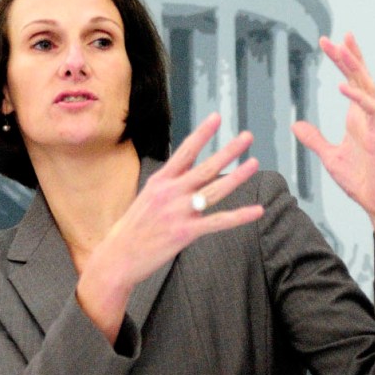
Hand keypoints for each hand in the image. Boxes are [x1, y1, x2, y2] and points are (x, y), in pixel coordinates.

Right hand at [77, 114, 262, 340]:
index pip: (185, 151)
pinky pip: (219, 222)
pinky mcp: (186, 232)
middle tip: (247, 136)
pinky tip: (257, 210)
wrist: (117, 257)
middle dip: (229, 150)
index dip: (202, 133)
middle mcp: (171, 192)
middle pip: (206, 167)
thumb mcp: (149, 195)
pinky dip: (240, 216)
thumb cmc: (134, 226)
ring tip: (254, 163)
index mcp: (161, 180)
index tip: (217, 117)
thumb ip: (172, 179)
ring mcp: (179, 212)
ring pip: (215, 190)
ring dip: (238, 176)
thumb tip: (191, 161)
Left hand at [292, 34, 374, 253]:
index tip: (332, 41)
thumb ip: (315, 139)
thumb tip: (297, 124)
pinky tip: (342, 86)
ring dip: (354, 67)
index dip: (343, 60)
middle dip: (347, 56)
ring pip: (367, 87)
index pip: (351, 80)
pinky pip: (370, 111)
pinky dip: (357, 97)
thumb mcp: (330, 156)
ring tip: (341, 48)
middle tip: (332, 37)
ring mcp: (373, 125)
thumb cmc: (361, 180)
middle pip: (359, 77)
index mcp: (356, 117)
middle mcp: (366, 116)